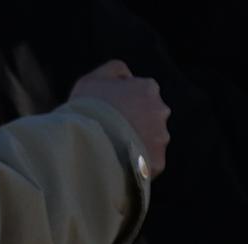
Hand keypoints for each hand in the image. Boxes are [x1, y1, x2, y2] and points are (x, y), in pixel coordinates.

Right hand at [71, 60, 170, 179]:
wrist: (87, 141)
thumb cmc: (87, 109)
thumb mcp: (92, 79)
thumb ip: (114, 70)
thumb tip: (126, 76)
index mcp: (147, 88)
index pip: (139, 94)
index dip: (120, 105)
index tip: (105, 115)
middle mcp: (160, 110)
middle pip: (147, 118)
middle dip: (132, 124)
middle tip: (108, 134)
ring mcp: (161, 137)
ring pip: (149, 141)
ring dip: (135, 145)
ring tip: (111, 154)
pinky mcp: (157, 162)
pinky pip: (147, 165)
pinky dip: (135, 167)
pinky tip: (117, 168)